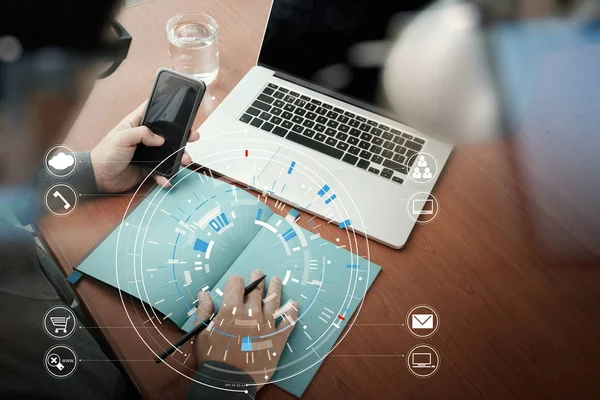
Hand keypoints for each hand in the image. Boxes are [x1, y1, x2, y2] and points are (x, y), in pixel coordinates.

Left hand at [90, 102, 199, 192]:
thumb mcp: (122, 137)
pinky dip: (166, 175)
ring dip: (178, 157)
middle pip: (168, 133)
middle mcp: (145, 137)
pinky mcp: (148, 168)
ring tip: (185, 160)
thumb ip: (142, 133)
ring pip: (168, 153)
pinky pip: (161, 171)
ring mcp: (148, 153)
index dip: (167, 108)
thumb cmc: (106, 153)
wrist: (99, 177)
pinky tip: (167, 179)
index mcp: (137, 124)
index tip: (182, 109)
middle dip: (182, 135)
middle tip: (193, 136)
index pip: (153, 111)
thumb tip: (160, 139)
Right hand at [193, 270, 298, 389]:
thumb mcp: (201, 333)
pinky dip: (292, 312)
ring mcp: (267, 325)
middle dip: (256, 279)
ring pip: (273, 300)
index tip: (236, 283)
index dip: (236, 281)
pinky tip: (294, 304)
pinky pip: (288, 322)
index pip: (236, 284)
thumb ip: (203, 311)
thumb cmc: (212, 358)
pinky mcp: (278, 338)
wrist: (229, 383)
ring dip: (275, 288)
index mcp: (231, 310)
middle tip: (258, 273)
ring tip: (276, 280)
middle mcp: (251, 313)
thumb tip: (204, 293)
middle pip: (256, 289)